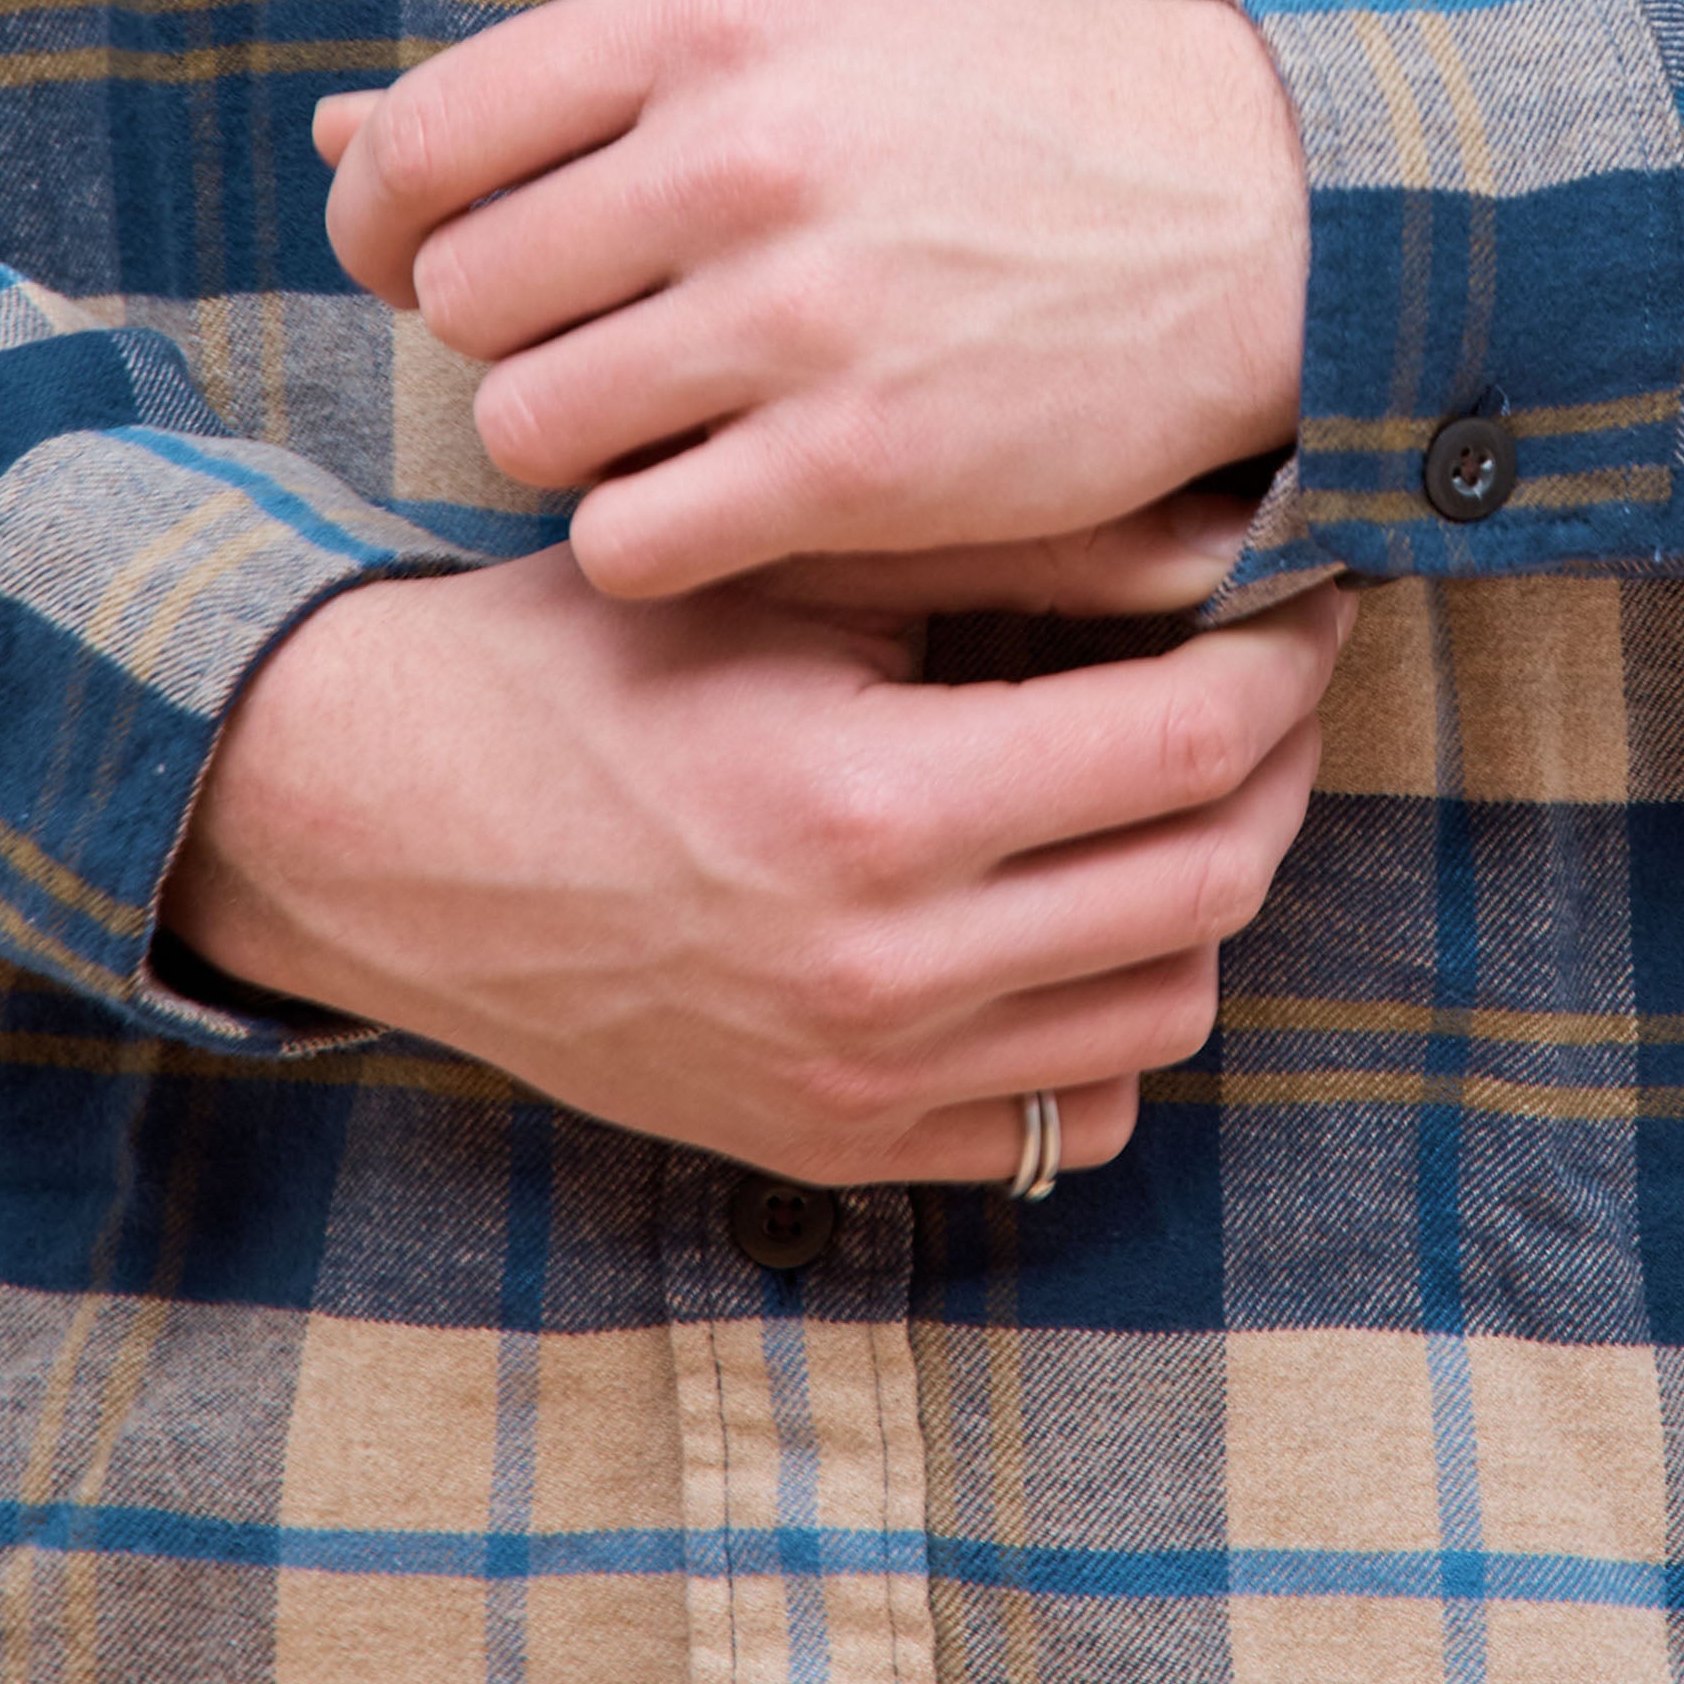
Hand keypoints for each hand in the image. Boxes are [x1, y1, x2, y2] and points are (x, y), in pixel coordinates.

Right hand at [160, 547, 1347, 1182]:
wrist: (380, 821)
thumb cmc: (583, 660)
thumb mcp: (793, 574)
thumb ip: (1013, 561)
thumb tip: (1219, 537)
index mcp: (879, 809)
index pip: (1187, 745)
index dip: (1282, 658)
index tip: (1303, 592)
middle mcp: (884, 976)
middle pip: (1209, 882)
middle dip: (1274, 760)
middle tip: (1269, 672)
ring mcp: (859, 1085)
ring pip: (1164, 1013)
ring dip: (1205, 890)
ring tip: (1179, 783)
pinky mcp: (829, 1146)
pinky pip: (1059, 1121)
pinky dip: (1105, 1024)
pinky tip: (1075, 912)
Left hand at [315, 0, 1307, 598]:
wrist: (1258, 211)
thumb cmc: (1012, 102)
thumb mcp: (809, 14)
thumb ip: (580, 76)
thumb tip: (329, 131)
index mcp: (718, 17)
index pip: (427, 142)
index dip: (389, 224)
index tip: (435, 261)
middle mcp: (744, 154)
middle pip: (471, 301)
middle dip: (508, 335)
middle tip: (602, 339)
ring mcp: (802, 315)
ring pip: (532, 430)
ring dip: (576, 442)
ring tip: (675, 416)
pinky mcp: (858, 464)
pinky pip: (632, 541)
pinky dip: (652, 536)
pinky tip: (729, 491)